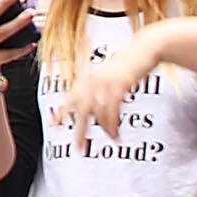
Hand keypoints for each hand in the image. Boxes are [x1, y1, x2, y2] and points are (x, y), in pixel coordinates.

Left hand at [54, 31, 162, 150]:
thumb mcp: (108, 76)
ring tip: (111, 139)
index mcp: (88, 80)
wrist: (143, 48)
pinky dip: (114, 123)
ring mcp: (105, 82)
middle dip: (80, 130)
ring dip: (104, 129)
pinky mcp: (120, 83)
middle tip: (78, 148)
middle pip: (82, 110)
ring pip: (98, 111)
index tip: (53, 125)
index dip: (61, 112)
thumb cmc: (126, 65)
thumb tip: (94, 110)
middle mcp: (93, 81)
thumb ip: (98, 91)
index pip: (69, 98)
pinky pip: (113, 107)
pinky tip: (117, 133)